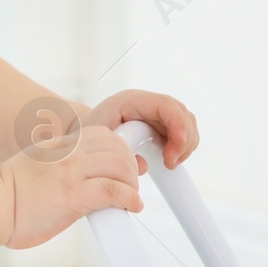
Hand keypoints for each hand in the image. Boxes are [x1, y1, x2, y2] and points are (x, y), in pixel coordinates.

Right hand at [0, 123, 142, 249]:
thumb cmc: (7, 194)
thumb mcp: (35, 166)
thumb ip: (59, 165)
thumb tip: (79, 179)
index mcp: (59, 145)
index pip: (103, 135)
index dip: (120, 151)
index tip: (123, 168)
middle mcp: (68, 153)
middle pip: (117, 148)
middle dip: (130, 166)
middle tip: (130, 186)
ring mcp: (71, 172)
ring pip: (120, 166)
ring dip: (132, 184)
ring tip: (131, 198)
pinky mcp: (73, 195)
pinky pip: (113, 190)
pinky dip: (129, 198)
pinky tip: (131, 207)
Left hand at [81, 89, 198, 172]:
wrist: (81, 131)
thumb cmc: (86, 132)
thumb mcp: (97, 139)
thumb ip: (118, 151)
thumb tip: (142, 166)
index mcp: (131, 101)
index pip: (166, 106)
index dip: (177, 126)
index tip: (174, 151)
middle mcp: (147, 103)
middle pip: (182, 114)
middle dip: (184, 141)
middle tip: (170, 162)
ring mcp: (155, 113)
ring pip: (186, 124)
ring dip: (185, 146)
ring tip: (170, 162)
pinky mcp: (160, 124)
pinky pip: (181, 133)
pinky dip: (182, 148)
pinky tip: (170, 160)